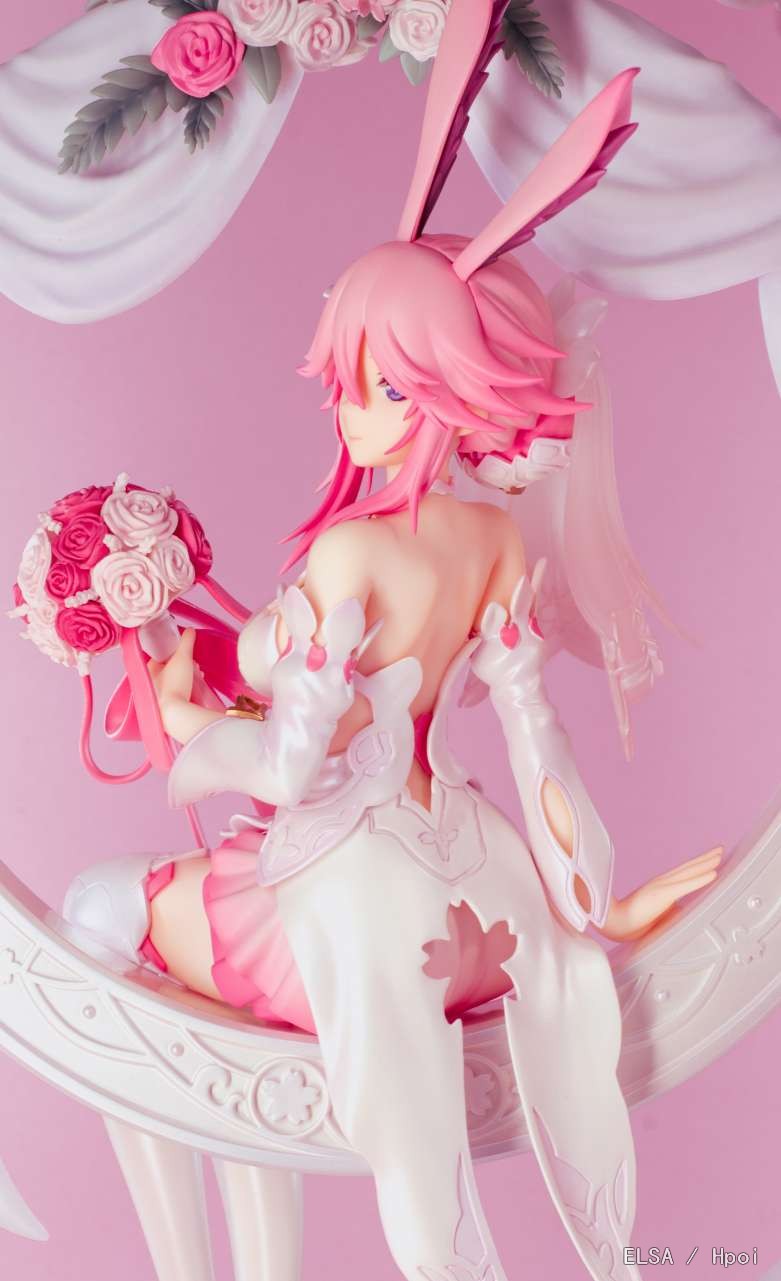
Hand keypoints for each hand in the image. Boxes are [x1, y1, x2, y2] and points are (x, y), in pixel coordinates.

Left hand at [148, 629, 221, 743]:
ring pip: (171, 684)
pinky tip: (193, 692)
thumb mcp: (183, 658)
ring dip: (184, 680)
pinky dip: (185, 692)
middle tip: (191, 665)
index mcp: (149, 671)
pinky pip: (176, 696)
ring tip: (195, 678)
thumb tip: (190, 630)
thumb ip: (186, 642)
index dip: (171, 653)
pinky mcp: (166, 710)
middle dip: (181, 667)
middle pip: (166, 670)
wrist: (176, 715)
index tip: (181, 652)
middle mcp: (150, 685)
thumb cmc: (174, 686)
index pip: (158, 657)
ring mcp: (158, 698)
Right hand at [598, 845, 723, 941]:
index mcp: (661, 887)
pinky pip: (686, 885)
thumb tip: (683, 914)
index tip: (712, 858)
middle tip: (720, 849)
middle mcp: (663, 882)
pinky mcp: (663, 894)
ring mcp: (662, 887)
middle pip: (688, 867)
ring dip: (706, 863)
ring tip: (719, 855)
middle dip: (706, 858)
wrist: (614, 922)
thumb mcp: (657, 916)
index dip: (698, 865)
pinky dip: (701, 879)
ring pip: (689, 872)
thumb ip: (671, 912)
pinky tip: (713, 874)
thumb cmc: (633, 923)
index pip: (683, 873)